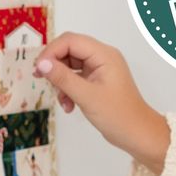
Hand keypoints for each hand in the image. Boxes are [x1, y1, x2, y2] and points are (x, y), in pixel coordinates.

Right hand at [35, 32, 169, 174]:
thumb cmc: (117, 116)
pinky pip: (76, 78)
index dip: (51, 52)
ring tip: (62, 100)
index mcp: (104, 55)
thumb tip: (41, 64)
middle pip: (69, 51)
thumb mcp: (86, 96)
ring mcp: (100, 70)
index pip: (71, 41)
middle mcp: (102, 57)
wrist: (137, 135)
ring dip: (61, 82)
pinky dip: (68, 90)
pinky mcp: (97, 82)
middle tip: (41, 80)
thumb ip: (62, 78)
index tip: (38, 69)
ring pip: (70, 66)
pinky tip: (69, 106)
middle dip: (54, 66)